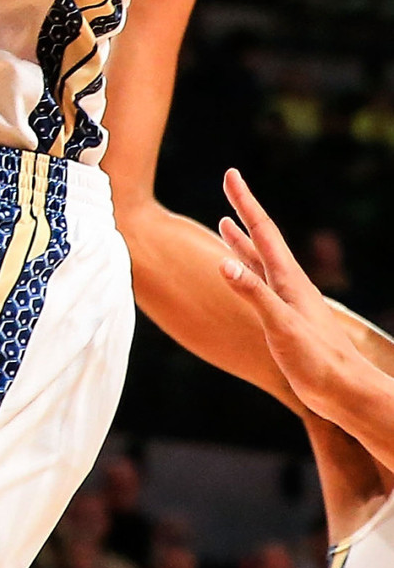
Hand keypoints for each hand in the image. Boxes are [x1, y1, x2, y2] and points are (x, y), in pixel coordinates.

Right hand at [218, 169, 354, 416]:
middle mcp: (289, 283)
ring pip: (260, 261)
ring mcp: (288, 300)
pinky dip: (246, 270)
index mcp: (289, 279)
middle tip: (230, 185)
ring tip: (225, 223)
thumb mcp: (281, 325)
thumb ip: (253, 293)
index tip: (231, 174)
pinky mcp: (286, 319)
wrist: (345, 393)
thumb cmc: (317, 361)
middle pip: (262, 238)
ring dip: (242, 240)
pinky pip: (260, 283)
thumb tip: (223, 262)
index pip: (263, 230)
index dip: (245, 201)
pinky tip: (240, 274)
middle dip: (243, 211)